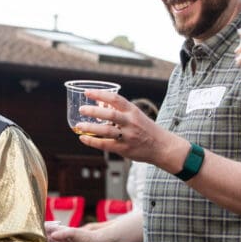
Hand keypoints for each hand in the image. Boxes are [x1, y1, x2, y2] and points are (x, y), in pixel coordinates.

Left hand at [72, 90, 186, 173]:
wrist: (161, 146)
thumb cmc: (145, 128)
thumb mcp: (135, 115)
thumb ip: (118, 110)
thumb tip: (98, 102)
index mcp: (133, 111)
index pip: (116, 99)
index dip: (100, 94)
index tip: (87, 92)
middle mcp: (131, 122)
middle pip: (111, 114)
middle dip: (94, 111)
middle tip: (81, 109)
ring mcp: (128, 136)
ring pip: (107, 131)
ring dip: (91, 127)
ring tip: (79, 125)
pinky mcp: (124, 149)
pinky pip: (106, 144)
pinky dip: (93, 141)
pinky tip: (83, 138)